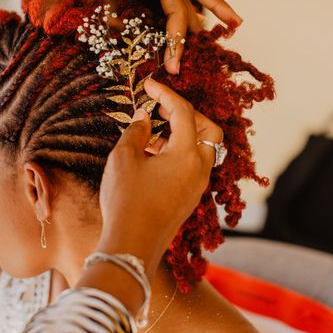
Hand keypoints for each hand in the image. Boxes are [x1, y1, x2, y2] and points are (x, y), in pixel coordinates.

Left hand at [90, 0, 242, 73]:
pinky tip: (170, 44)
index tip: (235, 21)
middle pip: (183, 12)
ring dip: (178, 39)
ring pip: (173, 17)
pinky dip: (163, 32)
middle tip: (177, 65)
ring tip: (178, 62)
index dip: (218, 5)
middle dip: (185, 39)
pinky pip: (156, 17)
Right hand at [96, 79, 222, 276]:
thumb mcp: (124, 158)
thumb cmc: (126, 201)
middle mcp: (200, 169)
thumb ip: (136, 131)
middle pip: (208, 129)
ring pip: (202, 149)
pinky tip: (153, 155)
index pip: (183, 112)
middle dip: (187, 113)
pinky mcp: (190, 198)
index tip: (149, 85)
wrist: (131, 247)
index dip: (165, 94)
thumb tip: (145, 118)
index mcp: (187, 154)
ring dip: (182, 134)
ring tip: (152, 133)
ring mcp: (198, 185)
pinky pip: (193, 165)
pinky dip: (180, 152)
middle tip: (161, 109)